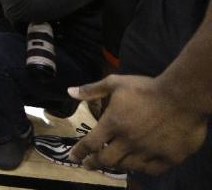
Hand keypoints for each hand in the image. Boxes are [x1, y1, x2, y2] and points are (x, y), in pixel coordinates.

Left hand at [68, 75, 208, 175]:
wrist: (183, 97)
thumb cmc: (147, 88)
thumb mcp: (116, 83)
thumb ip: (92, 89)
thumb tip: (70, 92)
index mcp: (113, 123)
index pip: (90, 143)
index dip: (80, 152)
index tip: (74, 157)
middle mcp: (128, 141)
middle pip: (106, 159)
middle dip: (94, 163)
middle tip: (89, 164)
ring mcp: (148, 151)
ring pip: (127, 166)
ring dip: (116, 165)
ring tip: (111, 163)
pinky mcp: (167, 158)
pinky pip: (150, 170)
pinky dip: (141, 169)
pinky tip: (137, 166)